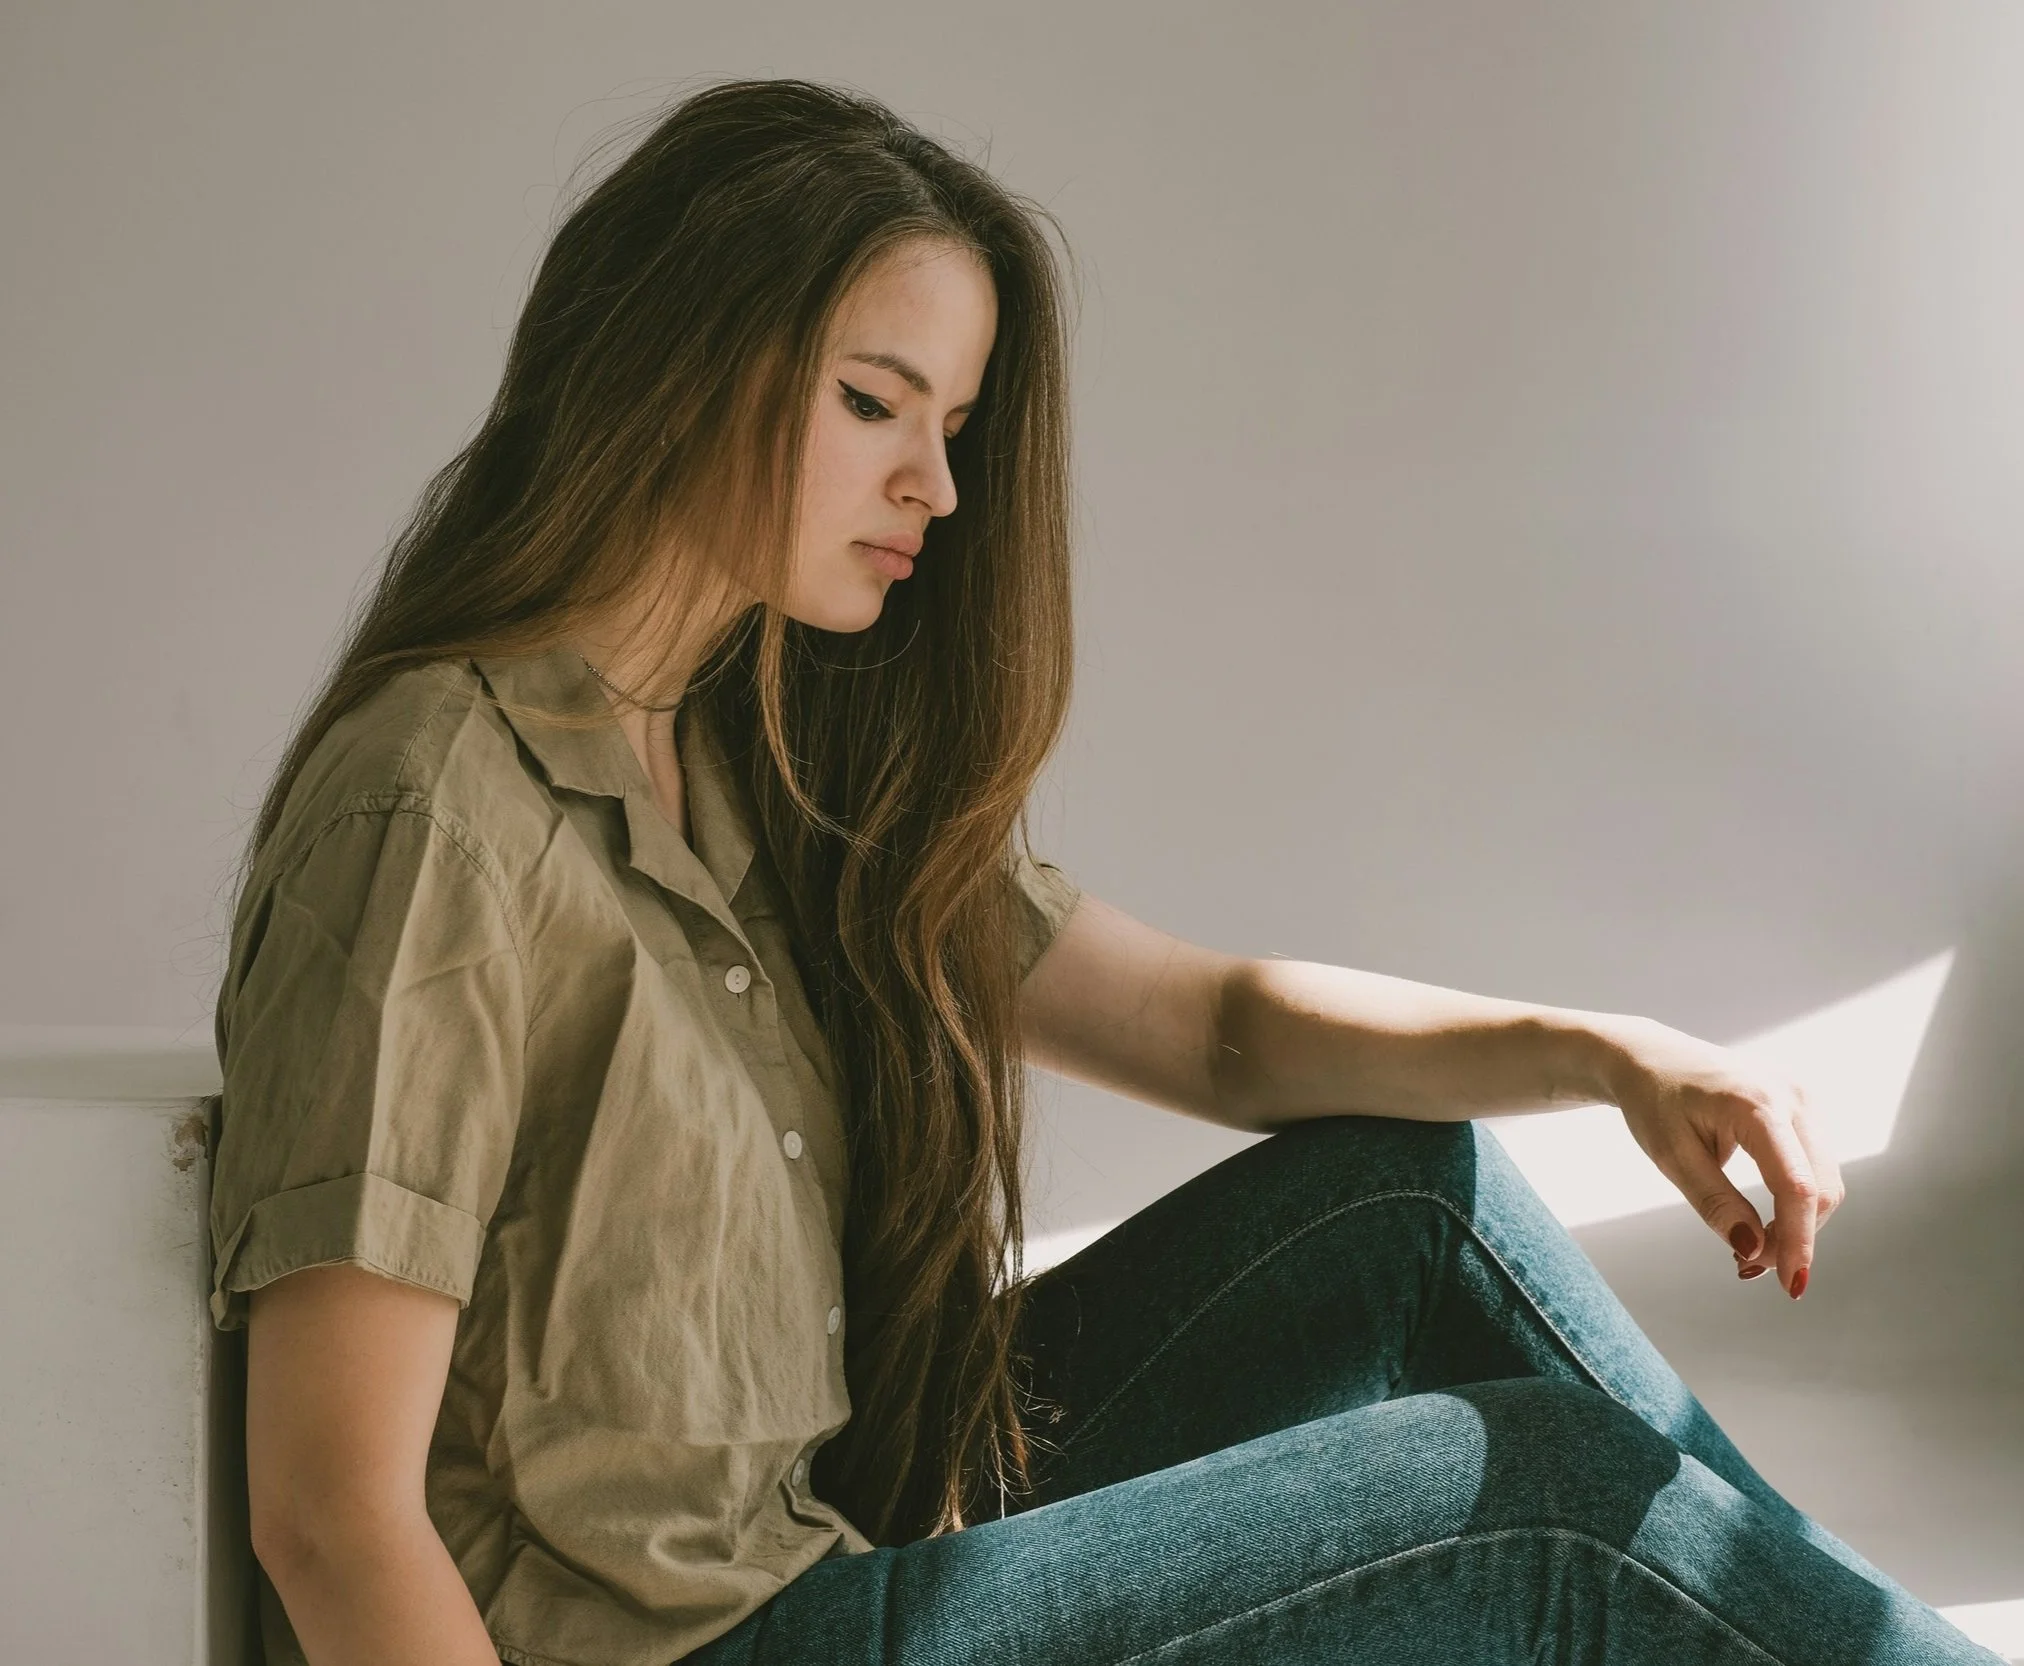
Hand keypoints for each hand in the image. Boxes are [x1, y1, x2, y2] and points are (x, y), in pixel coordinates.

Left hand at [1598, 1015, 1844, 1297]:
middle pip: (1821, 1188)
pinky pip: (1815, 1165)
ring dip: (1798, 1222)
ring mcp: (1804, 1097)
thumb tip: (1755, 1251)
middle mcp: (1792, 1095)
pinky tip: (1763, 1220)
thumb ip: (1714, 1203)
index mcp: (1755, 1103)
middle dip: (1794, 1237)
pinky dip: (1796, 1200)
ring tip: (1750, 1246)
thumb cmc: (1653, 1102)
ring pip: (1825, 1181)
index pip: (1795, 1185)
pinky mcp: (1804, 1106)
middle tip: (1746, 1266)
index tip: (1790, 1287)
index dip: (1797, 1240)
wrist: (1651, 1058)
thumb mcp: (1671, 1156)